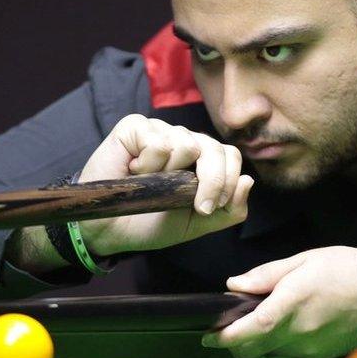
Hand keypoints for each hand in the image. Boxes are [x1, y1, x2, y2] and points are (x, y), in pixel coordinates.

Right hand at [77, 114, 252, 254]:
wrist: (108, 231)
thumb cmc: (150, 222)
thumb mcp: (196, 224)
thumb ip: (228, 209)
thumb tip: (248, 180)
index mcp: (201, 160)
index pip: (230, 156)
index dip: (227, 181)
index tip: (208, 208)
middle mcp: (184, 141)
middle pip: (215, 147)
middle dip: (212, 180)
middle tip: (197, 206)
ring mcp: (160, 131)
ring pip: (187, 143)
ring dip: (170, 175)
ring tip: (150, 184)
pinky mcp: (135, 126)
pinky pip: (158, 140)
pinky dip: (149, 164)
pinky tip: (134, 171)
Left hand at [202, 246, 356, 357]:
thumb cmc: (349, 270)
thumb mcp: (304, 260)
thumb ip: (266, 275)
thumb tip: (235, 285)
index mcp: (292, 303)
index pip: (248, 330)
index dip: (224, 337)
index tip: (209, 335)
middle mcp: (299, 332)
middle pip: (252, 349)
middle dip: (236, 342)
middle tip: (230, 326)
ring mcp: (310, 348)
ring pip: (270, 350)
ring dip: (263, 338)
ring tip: (274, 313)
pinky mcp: (321, 356)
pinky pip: (291, 352)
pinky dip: (284, 340)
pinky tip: (297, 321)